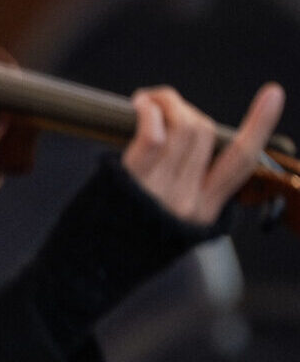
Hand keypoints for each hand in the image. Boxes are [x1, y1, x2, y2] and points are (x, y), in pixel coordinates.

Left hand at [123, 82, 284, 225]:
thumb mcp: (168, 218)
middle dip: (184, 109)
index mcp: (206, 209)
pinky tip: (140, 105)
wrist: (88, 267)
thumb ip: (187, 185)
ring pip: (183, 128)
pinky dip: (151, 111)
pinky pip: (154, 135)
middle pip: (205, 134)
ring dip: (165, 103)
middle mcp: (191, 202)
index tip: (273, 94)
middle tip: (159, 104)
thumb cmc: (119, 234)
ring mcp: (164, 193)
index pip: (242, 162)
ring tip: (144, 102)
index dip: (260, 126)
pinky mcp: (133, 182)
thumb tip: (189, 136)